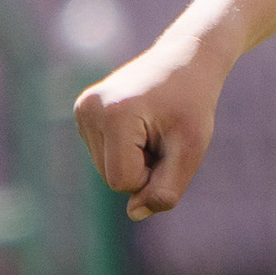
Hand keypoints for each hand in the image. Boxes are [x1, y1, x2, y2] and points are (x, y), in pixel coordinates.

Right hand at [74, 31, 227, 218]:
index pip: (123, 181)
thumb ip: (168, 187)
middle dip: (145, 166)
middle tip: (165, 133)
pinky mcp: (83, 111)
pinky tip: (143, 123)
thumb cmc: (193, 103)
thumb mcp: (192, 148)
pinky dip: (127, 150)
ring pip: (107, 169)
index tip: (170, 144)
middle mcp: (88, 110)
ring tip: (155, 127)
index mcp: (113, 115)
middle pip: (113, 177)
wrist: (187, 59)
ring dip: (137, 158)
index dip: (153, 175)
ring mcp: (81, 109)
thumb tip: (135, 214)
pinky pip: (104, 155)